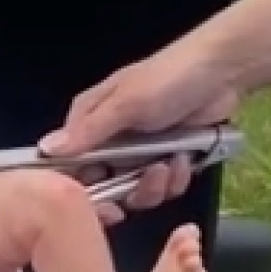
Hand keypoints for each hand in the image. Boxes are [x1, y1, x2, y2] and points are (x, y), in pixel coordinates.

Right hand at [40, 43, 242, 223]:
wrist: (225, 70)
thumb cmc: (168, 79)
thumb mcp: (125, 105)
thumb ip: (87, 131)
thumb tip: (45, 150)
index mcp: (88, 122)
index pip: (68, 164)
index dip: (80, 187)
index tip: (99, 200)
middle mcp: (108, 140)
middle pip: (101, 186)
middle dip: (126, 189)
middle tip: (146, 178)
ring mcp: (137, 153)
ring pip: (133, 190)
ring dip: (155, 185)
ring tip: (172, 163)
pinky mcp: (164, 160)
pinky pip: (161, 187)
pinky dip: (175, 179)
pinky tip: (185, 160)